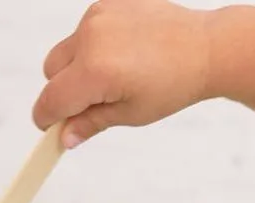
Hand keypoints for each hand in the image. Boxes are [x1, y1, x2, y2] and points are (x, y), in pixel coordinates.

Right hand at [33, 0, 212, 147]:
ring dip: (78, 67)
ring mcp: (97, 16)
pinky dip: (94, 45)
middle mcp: (90, 38)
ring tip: (117, 74)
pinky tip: (124, 53)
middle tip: (95, 103)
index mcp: (95, 71)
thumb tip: (65, 138)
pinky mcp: (105, 3)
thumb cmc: (174, 83)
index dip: (48, 119)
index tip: (52, 128)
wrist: (206, 48)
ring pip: (65, 50)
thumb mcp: (131, 113)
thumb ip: (90, 123)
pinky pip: (83, 31)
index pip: (50, 100)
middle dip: (64, 91)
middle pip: (50, 72)